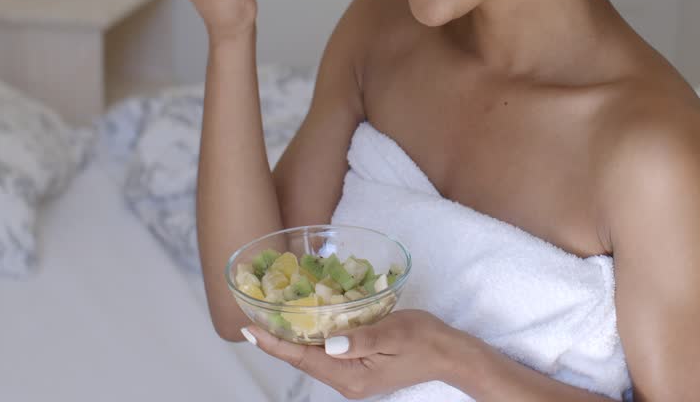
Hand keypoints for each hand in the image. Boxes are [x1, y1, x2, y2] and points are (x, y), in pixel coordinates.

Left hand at [244, 310, 465, 398]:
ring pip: (313, 357)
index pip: (304, 359)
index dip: (275, 344)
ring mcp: (352, 377)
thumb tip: (328, 342)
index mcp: (352, 376)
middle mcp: (347, 382)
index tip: (250, 330)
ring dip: (293, 339)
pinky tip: (303, 324)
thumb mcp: (394, 334)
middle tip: (253, 317)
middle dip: (278, 340)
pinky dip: (311, 339)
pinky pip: (326, 355)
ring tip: (269, 318)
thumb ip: (361, 339)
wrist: (449, 355)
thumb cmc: (425, 340)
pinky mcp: (358, 368)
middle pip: (303, 360)